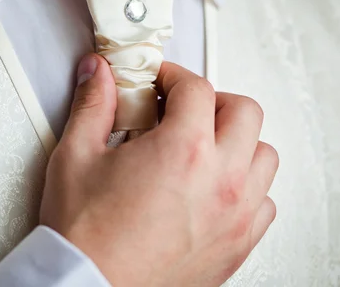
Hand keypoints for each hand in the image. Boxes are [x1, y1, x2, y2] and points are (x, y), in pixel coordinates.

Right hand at [40, 54, 277, 286]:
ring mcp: (235, 215)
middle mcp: (220, 180)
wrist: (90, 286)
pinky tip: (213, 188)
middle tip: (182, 107)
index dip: (173, 75)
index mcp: (183, 151)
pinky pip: (263, 202)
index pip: (196, 88)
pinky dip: (245, 185)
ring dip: (236, 140)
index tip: (159, 81)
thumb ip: (92, 105)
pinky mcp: (237, 245)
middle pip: (244, 112)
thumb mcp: (77, 155)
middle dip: (212, 100)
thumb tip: (98, 74)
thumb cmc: (85, 234)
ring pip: (263, 155)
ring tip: (202, 145)